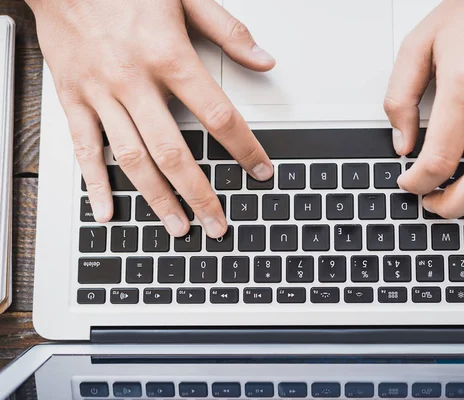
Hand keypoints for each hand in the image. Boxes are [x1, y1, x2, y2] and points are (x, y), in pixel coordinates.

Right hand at [27, 0, 275, 236]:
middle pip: (174, 152)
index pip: (218, 116)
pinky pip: (85, 147)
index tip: (260, 171)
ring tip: (178, 228)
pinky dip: (96, 183)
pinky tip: (109, 211)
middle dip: (199, 194)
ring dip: (157, 199)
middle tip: (216, 223)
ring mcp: (100, 93)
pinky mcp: (72, 97)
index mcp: (169, 55)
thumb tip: (264, 60)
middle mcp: (134, 80)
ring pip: (132, 158)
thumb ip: (229, 31)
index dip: (244, 148)